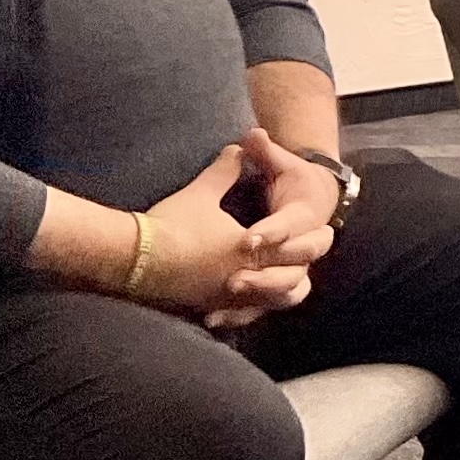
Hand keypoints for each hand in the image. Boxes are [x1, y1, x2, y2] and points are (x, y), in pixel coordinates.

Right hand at [126, 146, 315, 327]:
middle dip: (305, 265)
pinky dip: (252, 309)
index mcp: (250, 250)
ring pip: (271, 301)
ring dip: (283, 290)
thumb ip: (225, 170)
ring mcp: (227, 296)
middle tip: (313, 256)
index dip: (313, 239)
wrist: (132, 258)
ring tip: (288, 280)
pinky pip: (242, 313)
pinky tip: (252, 305)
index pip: (296, 247)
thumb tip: (239, 146)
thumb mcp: (201, 192)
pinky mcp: (208, 305)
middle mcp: (245, 277)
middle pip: (291, 277)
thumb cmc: (171, 224)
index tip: (327, 232)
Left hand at [225, 127, 344, 311]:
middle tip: (233, 278)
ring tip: (226, 296)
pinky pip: (262, 308)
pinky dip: (240, 315)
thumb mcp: (281, 165)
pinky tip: (213, 319)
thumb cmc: (297, 181)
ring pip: (284, 293)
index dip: (270, 234)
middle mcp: (302, 248)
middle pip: (292, 269)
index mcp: (305, 218)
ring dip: (256, 296)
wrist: (318, 200)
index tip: (246, 239)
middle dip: (264, 276)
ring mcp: (291, 270)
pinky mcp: (274, 288)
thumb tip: (253, 132)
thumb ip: (264, 151)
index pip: (289, 228)